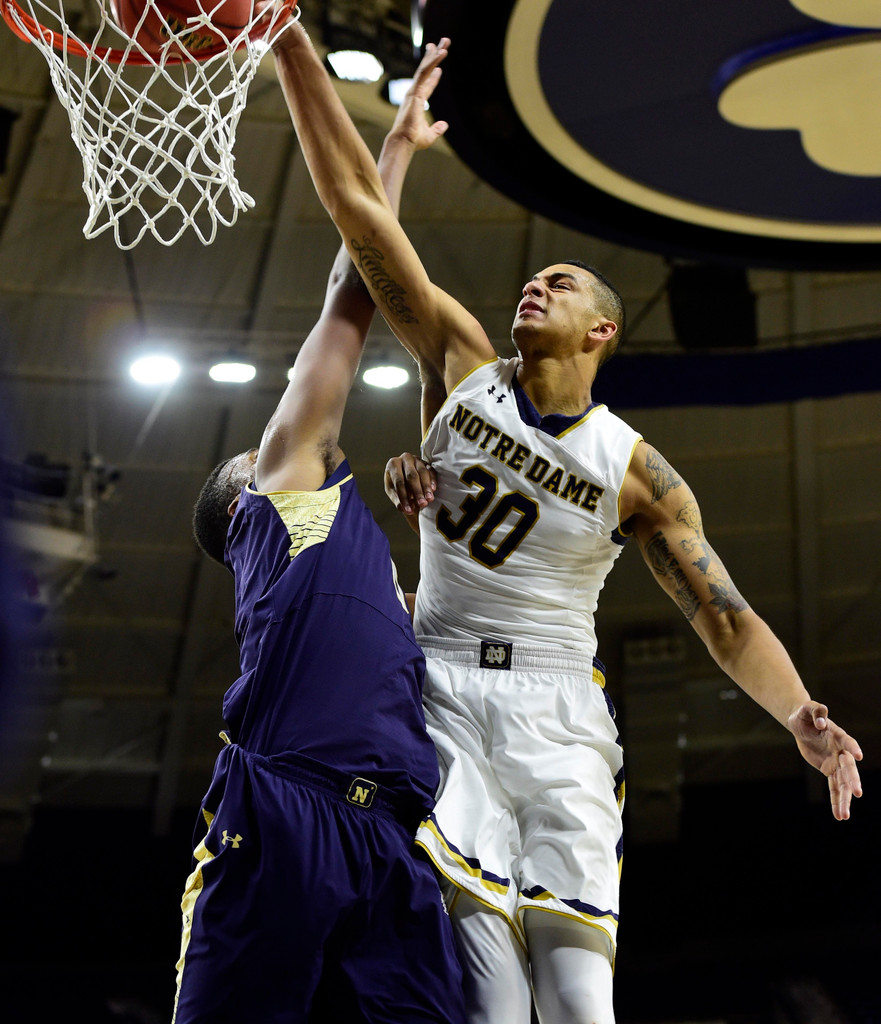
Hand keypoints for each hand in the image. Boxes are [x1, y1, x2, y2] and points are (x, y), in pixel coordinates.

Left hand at [384, 453, 436, 533]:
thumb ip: (397, 500)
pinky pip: (431, 471)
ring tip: (429, 500)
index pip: (399, 481)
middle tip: (422, 504)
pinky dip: (433, 480)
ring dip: (426, 487)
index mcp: (393, 464)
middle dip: (417, 492)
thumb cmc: (398, 486)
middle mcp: (405, 458)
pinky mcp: (427, 463)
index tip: (408, 510)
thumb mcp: (394, 493)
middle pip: (411, 476)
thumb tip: (402, 508)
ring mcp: (417, 459)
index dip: (404, 497)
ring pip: (423, 472)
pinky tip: (433, 490)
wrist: (405, 478)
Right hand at [388, 38, 450, 151]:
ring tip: (446, 41)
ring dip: (435, 53)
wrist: (404, 142)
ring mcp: (413, 91)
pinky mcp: (414, 91)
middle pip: (426, 71)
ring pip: (425, 67)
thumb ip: (437, 129)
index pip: (427, 86)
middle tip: (443, 43)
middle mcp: (414, 94)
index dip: (434, 78)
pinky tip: (442, 53)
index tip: (439, 69)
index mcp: (417, 103)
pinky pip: (424, 72)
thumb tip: (445, 125)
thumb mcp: (430, 135)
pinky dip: (433, 62)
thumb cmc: (413, 140)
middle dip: (434, 56)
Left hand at [787, 702, 862, 819]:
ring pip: (843, 783)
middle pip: (848, 767)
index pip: (847, 742)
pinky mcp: (829, 770)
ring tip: (845, 816)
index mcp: (837, 735)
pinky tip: (839, 815)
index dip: (853, 747)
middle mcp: (841, 751)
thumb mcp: (806, 709)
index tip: (858, 756)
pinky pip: (834, 787)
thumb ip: (815, 711)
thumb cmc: (805, 715)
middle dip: (853, 780)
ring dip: (844, 799)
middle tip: (858, 793)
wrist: (801, 725)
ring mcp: (836, 762)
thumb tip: (820, 722)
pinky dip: (836, 800)